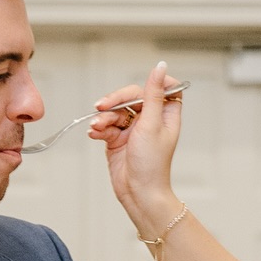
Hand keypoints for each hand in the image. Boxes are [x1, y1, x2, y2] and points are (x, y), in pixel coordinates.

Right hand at [89, 61, 184, 237]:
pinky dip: (99, 129)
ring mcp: (133, 129)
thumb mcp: (151, 124)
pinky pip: (106, 126)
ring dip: (104, 118)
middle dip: (115, 102)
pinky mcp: (118, 140)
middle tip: (102, 107)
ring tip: (98, 128)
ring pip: (115, 111)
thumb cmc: (152, 165)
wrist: (138, 193)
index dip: (152, 84)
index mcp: (166, 114)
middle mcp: (150, 119)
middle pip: (132, 97)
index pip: (163, 88)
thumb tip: (160, 67)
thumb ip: (153, 94)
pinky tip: (95, 135)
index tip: (139, 89)